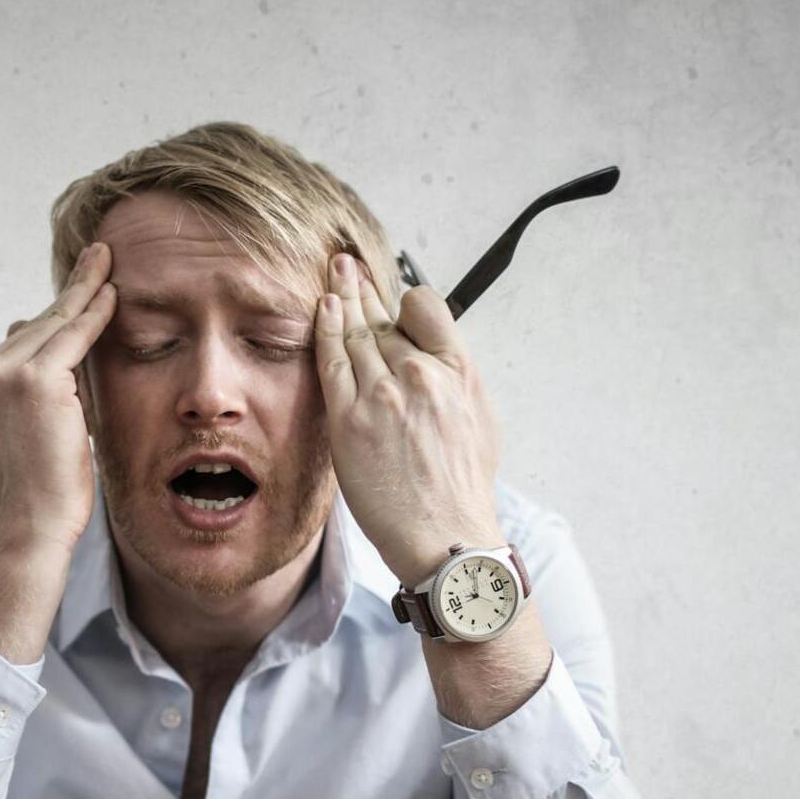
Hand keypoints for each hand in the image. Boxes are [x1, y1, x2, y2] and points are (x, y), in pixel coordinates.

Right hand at [0, 242, 116, 554]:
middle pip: (37, 324)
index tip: (78, 283)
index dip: (55, 312)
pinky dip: (95, 314)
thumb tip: (54, 340)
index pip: (23, 337)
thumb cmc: (40, 486)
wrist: (32, 525)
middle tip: (97, 256)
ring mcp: (3, 373)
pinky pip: (73, 337)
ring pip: (54, 326)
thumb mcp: (31, 425)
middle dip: (71, 295)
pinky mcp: (34, 381)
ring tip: (105, 260)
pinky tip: (112, 293)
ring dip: (85, 293)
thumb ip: (39, 383)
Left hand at [313, 252, 505, 584]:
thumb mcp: (478, 418)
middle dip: (362, 288)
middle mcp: (420, 374)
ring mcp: (382, 394)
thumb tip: (434, 355)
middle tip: (346, 264)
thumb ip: (453, 378)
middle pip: (383, 318)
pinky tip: (321, 308)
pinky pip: (332, 361)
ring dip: (341, 299)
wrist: (446, 534)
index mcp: (456, 371)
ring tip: (332, 275)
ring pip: (355, 332)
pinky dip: (325, 329)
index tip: (392, 300)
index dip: (405, 301)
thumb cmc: (462, 486)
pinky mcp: (350, 419)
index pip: (425, 308)